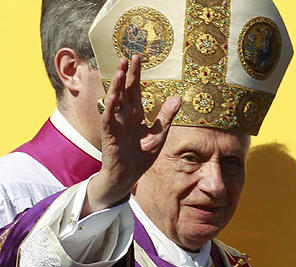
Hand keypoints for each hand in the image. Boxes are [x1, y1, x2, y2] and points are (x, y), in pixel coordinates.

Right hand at [83, 55, 181, 215]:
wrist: (128, 177)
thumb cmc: (141, 156)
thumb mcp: (159, 134)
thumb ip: (167, 116)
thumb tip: (179, 97)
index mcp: (135, 114)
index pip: (135, 89)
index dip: (137, 73)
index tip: (139, 56)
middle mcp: (124, 115)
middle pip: (125, 89)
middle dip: (127, 73)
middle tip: (130, 54)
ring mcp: (116, 123)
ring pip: (115, 99)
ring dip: (116, 83)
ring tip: (120, 67)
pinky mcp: (110, 134)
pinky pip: (109, 117)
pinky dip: (110, 105)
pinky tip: (113, 93)